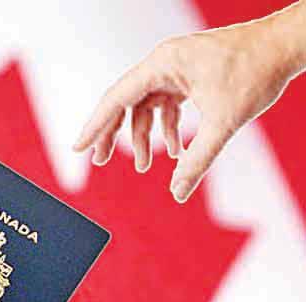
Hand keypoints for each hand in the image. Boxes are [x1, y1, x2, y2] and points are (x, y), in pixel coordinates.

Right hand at [73, 7, 304, 202]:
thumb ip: (197, 160)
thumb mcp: (223, 122)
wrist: (286, 46)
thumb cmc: (256, 71)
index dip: (95, 125)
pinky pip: (166, 104)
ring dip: (146, 135)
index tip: (79, 147)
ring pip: (145, 106)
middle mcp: (163, 63)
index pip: (116, 98)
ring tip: (147, 165)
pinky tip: (176, 149)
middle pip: (125, 102)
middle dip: (115, 133)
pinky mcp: (187, 75)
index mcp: (163, 64)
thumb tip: (178, 193)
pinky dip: (168, 127)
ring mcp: (175, 68)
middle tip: (100, 160)